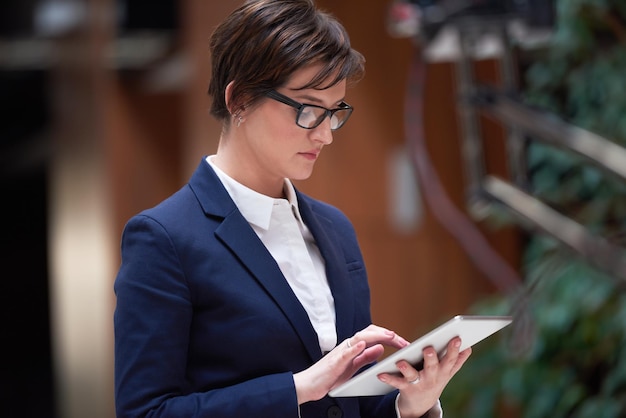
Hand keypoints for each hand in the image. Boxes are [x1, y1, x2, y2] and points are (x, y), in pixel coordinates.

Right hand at [293, 324, 409, 403]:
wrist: (309, 385)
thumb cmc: (329, 377)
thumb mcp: (353, 367)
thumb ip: (366, 357)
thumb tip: (381, 348)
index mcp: (353, 348)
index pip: (373, 336)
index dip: (389, 337)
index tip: (403, 343)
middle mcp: (347, 346)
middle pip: (369, 333)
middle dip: (387, 334)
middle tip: (403, 341)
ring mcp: (340, 352)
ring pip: (359, 338)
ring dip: (376, 336)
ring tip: (389, 336)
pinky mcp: (334, 362)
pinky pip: (345, 352)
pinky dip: (355, 347)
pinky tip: (364, 345)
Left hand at [377, 337, 471, 417]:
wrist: (421, 405)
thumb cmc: (434, 381)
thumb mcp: (447, 373)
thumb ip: (457, 361)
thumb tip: (469, 347)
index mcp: (443, 371)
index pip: (450, 359)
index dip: (454, 349)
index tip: (457, 338)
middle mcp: (432, 378)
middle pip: (432, 367)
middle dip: (431, 358)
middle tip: (428, 348)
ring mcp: (418, 383)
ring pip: (413, 375)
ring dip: (407, 368)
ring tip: (400, 361)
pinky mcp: (405, 388)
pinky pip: (396, 382)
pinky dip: (388, 378)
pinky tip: (380, 373)